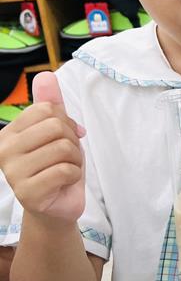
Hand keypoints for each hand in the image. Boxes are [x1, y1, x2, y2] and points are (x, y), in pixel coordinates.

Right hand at [0, 73, 84, 221]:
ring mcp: (13, 173)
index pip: (47, 109)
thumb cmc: (55, 166)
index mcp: (9, 134)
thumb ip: (50, 104)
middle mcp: (5, 151)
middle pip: (55, 126)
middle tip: (66, 157)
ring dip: (74, 160)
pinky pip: (65, 170)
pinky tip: (63, 183)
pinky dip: (74, 176)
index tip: (64, 138)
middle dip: (71, 142)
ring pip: (63, 148)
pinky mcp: (27, 193)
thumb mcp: (56, 132)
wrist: (56, 205)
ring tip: (64, 170)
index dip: (66, 123)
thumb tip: (45, 75)